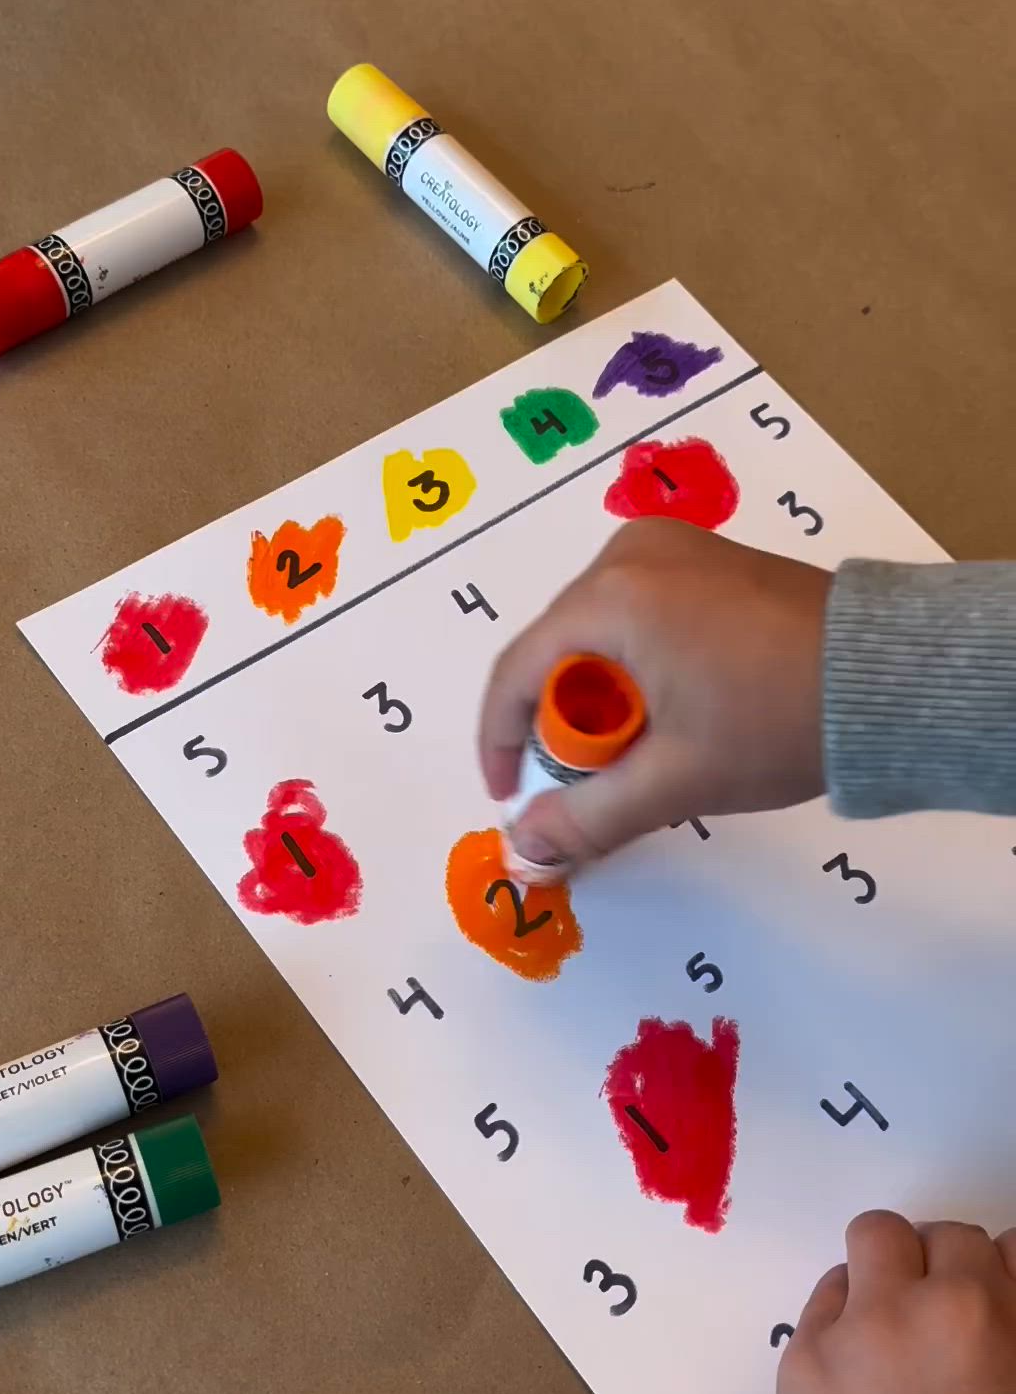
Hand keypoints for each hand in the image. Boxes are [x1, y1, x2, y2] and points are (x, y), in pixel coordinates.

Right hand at [478, 519, 830, 879]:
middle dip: (561, 721)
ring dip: (600, 696)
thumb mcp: (675, 780)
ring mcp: (671, 547)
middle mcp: (629, 554)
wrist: (891, 676)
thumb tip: (524, 846)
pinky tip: (667, 712)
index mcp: (611, 597)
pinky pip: (636, 612)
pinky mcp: (706, 556)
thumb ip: (588, 816)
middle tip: (588, 781)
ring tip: (637, 753)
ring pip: (596, 632)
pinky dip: (634, 664)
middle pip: (556, 647)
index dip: (501, 742)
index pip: (517, 672)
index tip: (512, 796)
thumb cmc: (776, 721)